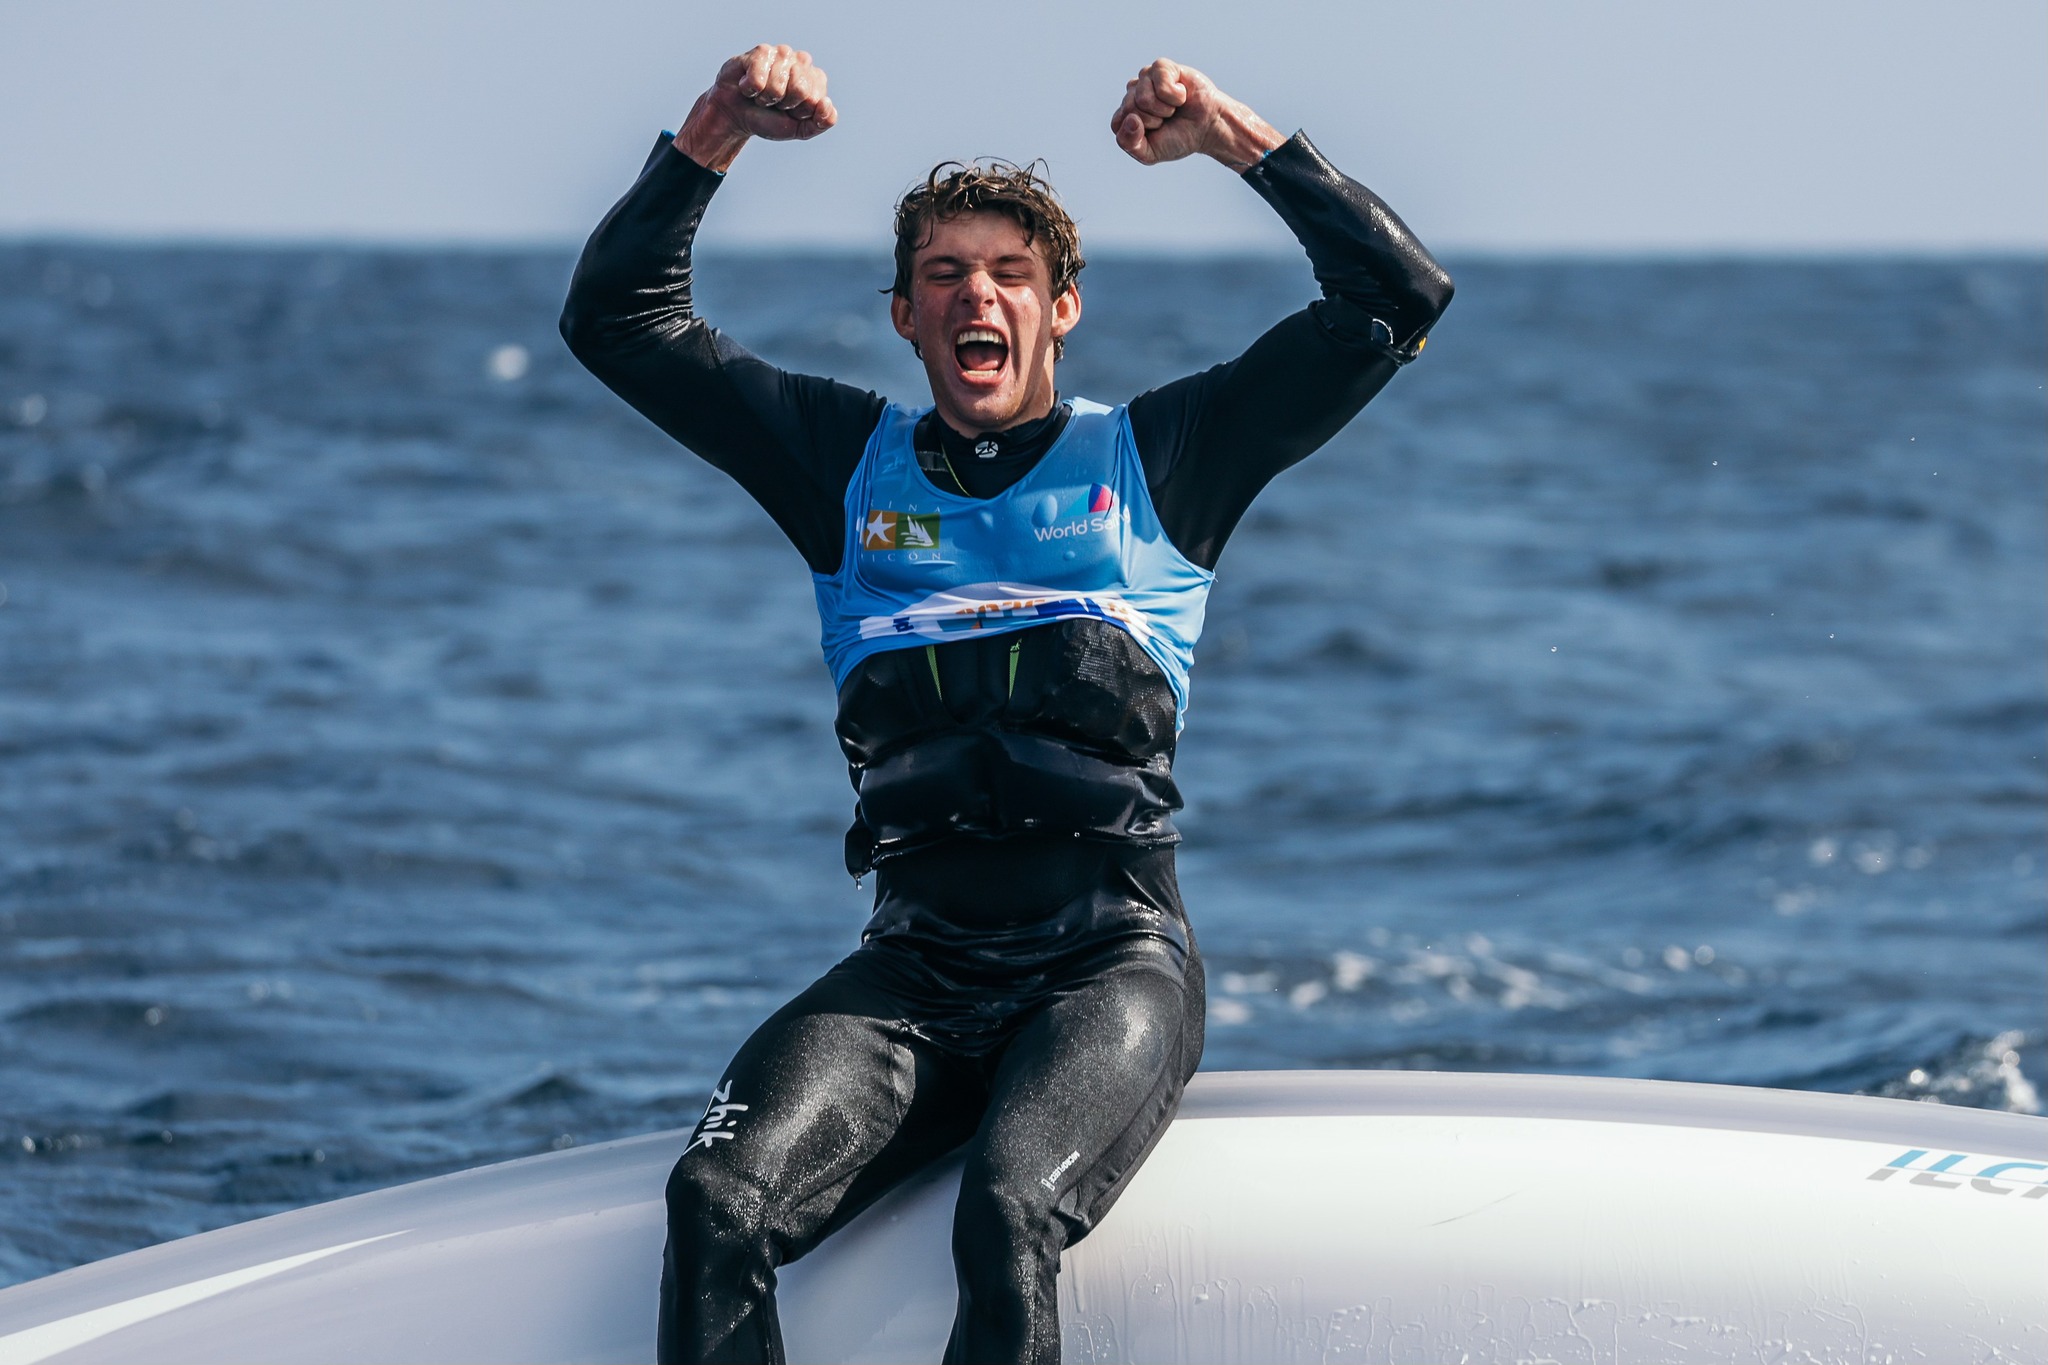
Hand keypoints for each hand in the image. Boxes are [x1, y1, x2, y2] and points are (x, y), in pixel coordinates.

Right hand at [675, 44, 836, 171]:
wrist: (737, 116)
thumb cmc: (770, 119)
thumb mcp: (799, 129)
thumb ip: (821, 123)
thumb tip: (827, 104)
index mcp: (816, 79)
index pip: (816, 101)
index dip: (799, 113)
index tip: (790, 112)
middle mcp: (802, 61)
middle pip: (801, 91)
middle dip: (784, 105)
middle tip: (775, 102)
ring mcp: (782, 53)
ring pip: (778, 87)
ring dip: (765, 99)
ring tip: (761, 94)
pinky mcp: (760, 51)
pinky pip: (758, 80)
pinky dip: (750, 90)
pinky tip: (748, 85)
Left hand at [1109, 59, 1281, 170]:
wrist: (1208, 127)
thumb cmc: (1179, 137)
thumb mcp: (1149, 153)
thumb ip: (1129, 144)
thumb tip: (1131, 119)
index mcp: (1126, 114)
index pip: (1117, 123)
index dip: (1138, 133)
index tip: (1155, 133)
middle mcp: (1132, 93)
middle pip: (1130, 109)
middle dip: (1152, 121)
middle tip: (1167, 120)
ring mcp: (1146, 78)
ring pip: (1143, 97)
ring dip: (1164, 109)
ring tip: (1174, 108)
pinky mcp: (1162, 67)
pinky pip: (1160, 83)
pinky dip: (1174, 95)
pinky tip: (1182, 95)